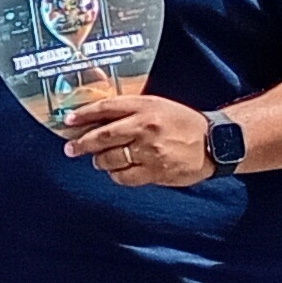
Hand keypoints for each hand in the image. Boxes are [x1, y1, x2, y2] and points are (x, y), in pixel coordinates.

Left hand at [64, 96, 215, 187]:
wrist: (214, 143)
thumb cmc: (182, 122)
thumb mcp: (157, 106)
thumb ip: (129, 110)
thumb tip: (95, 118)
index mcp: (145, 106)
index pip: (106, 107)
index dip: (83, 114)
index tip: (67, 120)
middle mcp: (145, 127)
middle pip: (103, 136)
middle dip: (82, 143)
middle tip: (70, 148)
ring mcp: (150, 151)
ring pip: (110, 159)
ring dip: (99, 160)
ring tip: (98, 159)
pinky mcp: (155, 171)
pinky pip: (124, 176)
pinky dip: (115, 175)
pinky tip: (116, 171)